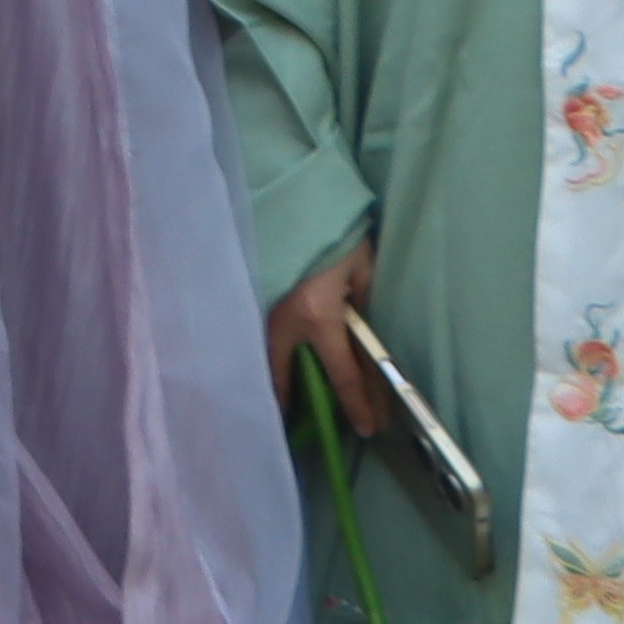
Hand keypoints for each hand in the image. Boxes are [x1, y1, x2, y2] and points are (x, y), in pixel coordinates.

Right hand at [266, 234, 379, 448]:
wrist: (301, 195)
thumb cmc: (338, 232)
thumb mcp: (365, 272)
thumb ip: (365, 309)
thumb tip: (369, 341)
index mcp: (318, 318)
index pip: (341, 374)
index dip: (357, 405)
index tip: (367, 429)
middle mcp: (284, 320)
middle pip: (282, 373)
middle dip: (287, 400)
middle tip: (292, 421)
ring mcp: (263, 306)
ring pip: (264, 353)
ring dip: (273, 374)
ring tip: (276, 394)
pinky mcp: (255, 291)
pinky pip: (257, 331)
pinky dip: (263, 349)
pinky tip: (267, 356)